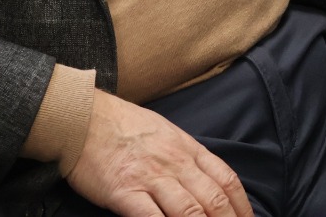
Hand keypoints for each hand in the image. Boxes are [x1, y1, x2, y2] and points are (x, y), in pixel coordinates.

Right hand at [67, 90, 252, 216]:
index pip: (226, 180)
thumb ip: (187, 156)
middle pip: (213, 200)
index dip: (241, 206)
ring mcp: (151, 178)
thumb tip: (207, 180)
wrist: (84, 117)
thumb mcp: (166, 132)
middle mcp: (175, 163)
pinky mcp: (125, 192)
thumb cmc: (124, 125)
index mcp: (188, 149)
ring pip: (189, 212)